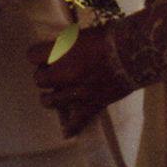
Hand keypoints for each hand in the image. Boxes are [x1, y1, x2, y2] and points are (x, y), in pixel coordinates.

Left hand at [29, 22, 133, 137]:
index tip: (42, 56)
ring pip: (49, 101)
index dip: (37, 56)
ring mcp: (76, 91)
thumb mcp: (82, 35)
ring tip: (56, 95)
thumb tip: (59, 51)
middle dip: (44, 75)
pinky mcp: (91, 105)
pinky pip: (77, 122)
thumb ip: (67, 45)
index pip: (32, 56)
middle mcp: (63, 73)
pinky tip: (67, 132)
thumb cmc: (110, 36)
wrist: (134, 52)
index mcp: (60, 51)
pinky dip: (71, 127)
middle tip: (53, 72)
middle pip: (39, 79)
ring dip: (50, 97)